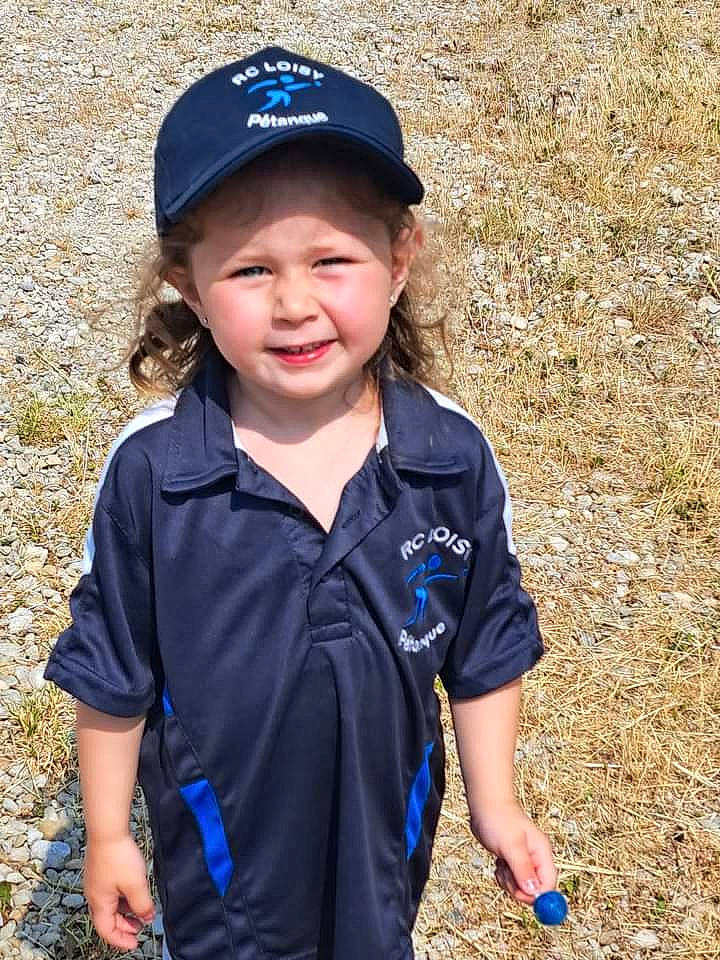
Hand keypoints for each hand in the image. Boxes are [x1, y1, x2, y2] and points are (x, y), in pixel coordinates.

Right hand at [84, 834, 154, 950]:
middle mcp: (94, 895)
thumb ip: (142, 905)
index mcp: (99, 903)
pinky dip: (122, 897)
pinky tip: (134, 891)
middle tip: (140, 927)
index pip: (107, 931)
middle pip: (107, 919)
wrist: (107, 830)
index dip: (121, 940)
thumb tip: (147, 918)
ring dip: (125, 911)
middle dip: (124, 926)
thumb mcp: (136, 884)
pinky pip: (110, 892)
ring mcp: (96, 882)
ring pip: (110, 905)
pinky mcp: (100, 871)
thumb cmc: (118, 856)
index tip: (134, 943)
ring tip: (140, 909)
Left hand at [470, 801, 556, 905]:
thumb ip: (523, 869)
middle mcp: (536, 859)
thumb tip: (534, 893)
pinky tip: (499, 862)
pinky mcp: (513, 862)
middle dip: (519, 888)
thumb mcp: (511, 845)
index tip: (519, 892)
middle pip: (535, 889)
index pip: (548, 884)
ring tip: (502, 863)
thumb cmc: (499, 818)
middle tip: (506, 873)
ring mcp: (524, 861)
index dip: (536, 894)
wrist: (484, 804)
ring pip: (521, 886)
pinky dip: (503, 877)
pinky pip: (511, 880)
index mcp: (542, 853)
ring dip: (508, 882)